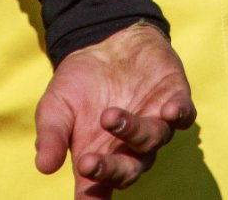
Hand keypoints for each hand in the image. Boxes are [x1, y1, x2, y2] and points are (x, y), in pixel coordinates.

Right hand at [34, 22, 194, 195]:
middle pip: (128, 171)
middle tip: (88, 163)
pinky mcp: (174, 101)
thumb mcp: (55, 105)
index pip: (97, 188)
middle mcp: (130, 149)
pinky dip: (178, 115)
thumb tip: (44, 167)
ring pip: (152, 140)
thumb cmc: (79, 83)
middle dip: (110, 170)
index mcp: (99, 156)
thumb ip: (51, 135)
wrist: (105, 42)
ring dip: (133, 132)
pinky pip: (183, 115)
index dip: (92, 197)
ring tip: (109, 117)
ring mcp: (155, 126)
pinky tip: (168, 111)